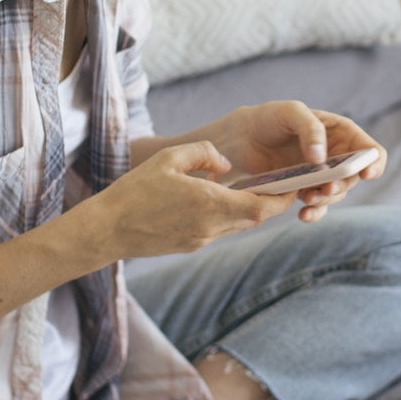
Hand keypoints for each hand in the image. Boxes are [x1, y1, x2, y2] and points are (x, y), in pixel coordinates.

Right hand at [78, 139, 297, 261]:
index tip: (293, 182)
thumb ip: (205, 153)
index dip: (283, 196)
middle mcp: (211, 227)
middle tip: (280, 181)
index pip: (263, 206)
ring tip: (253, 185)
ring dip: (250, 207)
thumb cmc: (135, 190)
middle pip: (256, 217)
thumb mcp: (169, 158)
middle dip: (272, 200)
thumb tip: (226, 164)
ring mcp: (202, 240)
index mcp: (209, 203)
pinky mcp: (191, 246)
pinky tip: (215, 198)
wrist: (107, 230)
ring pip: (239, 224)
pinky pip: (220, 229)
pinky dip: (228, 214)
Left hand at [205, 103, 386, 223]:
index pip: (370, 150)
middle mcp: (336, 155)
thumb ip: (310, 129)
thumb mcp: (290, 112)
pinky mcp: (306, 190)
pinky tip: (303, 215)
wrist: (242, 138)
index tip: (366, 174)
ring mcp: (322, 174)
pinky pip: (319, 205)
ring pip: (336, 193)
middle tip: (324, 188)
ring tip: (307, 201)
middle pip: (354, 177)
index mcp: (341, 132)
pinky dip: (314, 212)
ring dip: (326, 199)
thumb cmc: (269, 118)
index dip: (373, 163)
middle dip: (342, 185)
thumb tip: (322, 158)